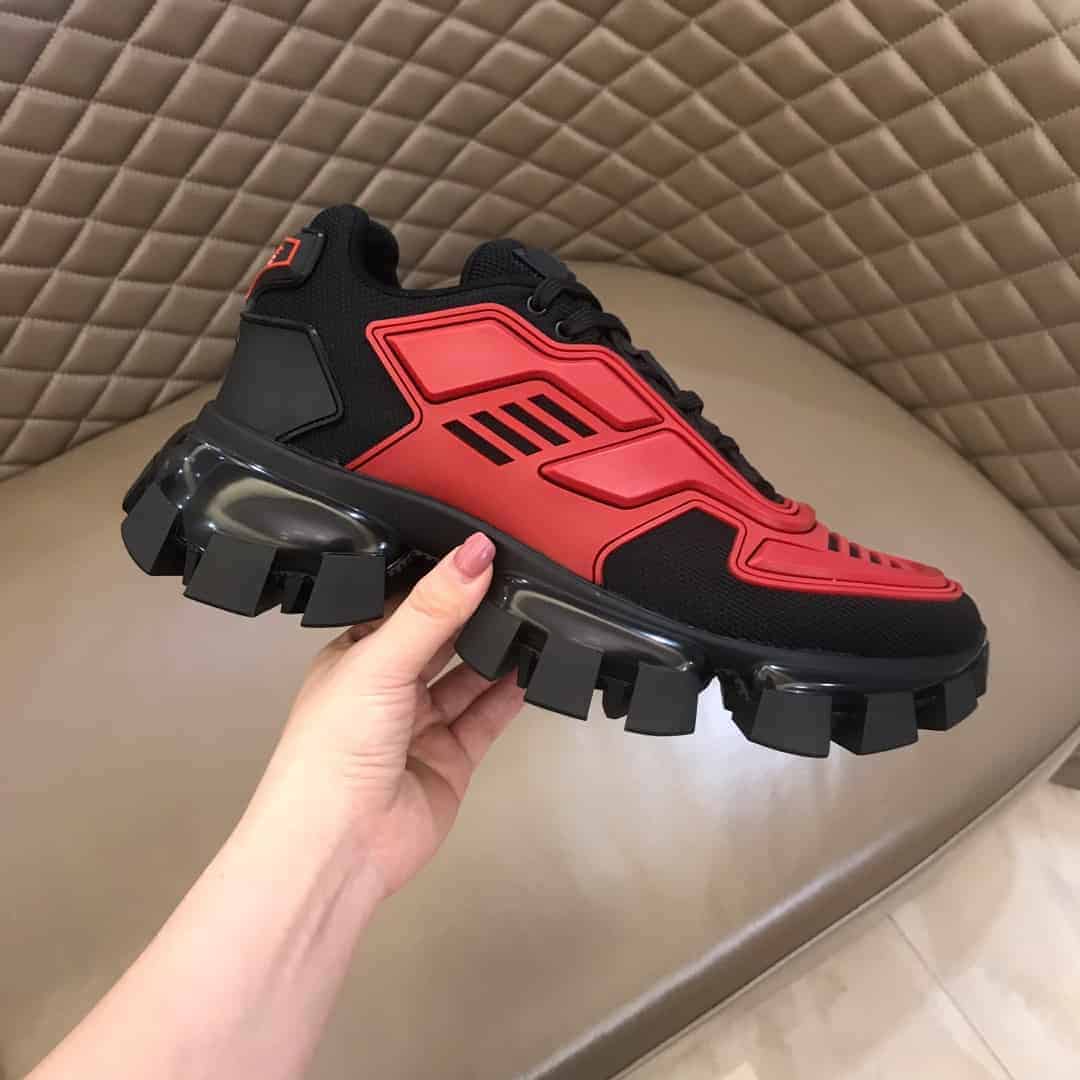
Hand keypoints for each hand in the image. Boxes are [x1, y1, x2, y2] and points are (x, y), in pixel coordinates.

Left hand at [269, 533, 524, 897]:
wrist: (338, 847)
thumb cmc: (335, 747)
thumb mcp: (381, 662)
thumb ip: (433, 609)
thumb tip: (476, 551)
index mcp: (356, 655)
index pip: (404, 604)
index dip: (440, 579)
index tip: (484, 548)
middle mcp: (388, 686)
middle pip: (442, 638)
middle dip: (475, 613)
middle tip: (521, 578)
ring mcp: (422, 723)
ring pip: (468, 676)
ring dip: (497, 651)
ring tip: (536, 616)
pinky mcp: (453, 757)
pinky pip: (487, 716)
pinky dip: (510, 694)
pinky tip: (534, 666)